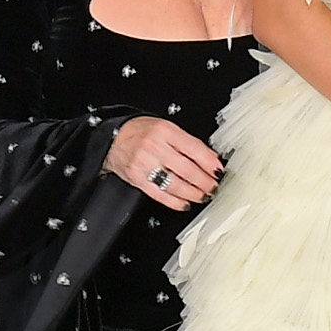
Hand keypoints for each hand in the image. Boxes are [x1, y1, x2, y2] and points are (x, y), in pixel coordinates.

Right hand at [109, 115, 223, 209]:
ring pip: (175, 184)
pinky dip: (175, 201)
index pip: (194, 148)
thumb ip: (186, 142)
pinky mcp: (138, 179)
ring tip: (202, 196)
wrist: (112, 138)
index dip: (209, 162)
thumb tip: (209, 159)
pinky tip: (184, 203)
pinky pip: (160, 194)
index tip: (218, 170)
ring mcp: (145, 165)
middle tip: (213, 186)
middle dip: (205, 182)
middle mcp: (155, 147)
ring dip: (193, 193)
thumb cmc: (140, 132)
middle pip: (187, 169)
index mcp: (165, 131)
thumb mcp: (165, 127)